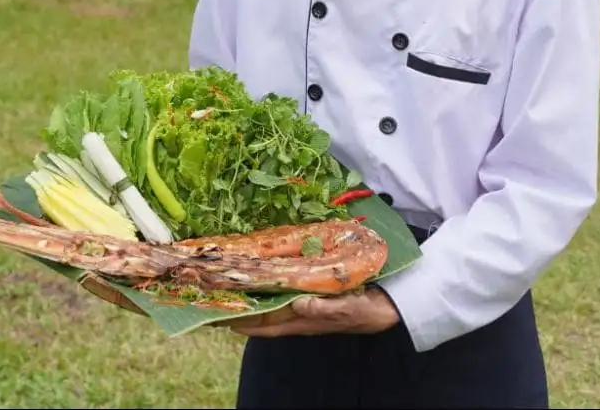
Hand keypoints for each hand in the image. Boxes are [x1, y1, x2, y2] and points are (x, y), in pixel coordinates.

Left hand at [223, 287, 399, 337]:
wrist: (385, 308)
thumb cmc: (364, 311)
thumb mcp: (345, 310)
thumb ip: (322, 309)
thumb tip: (298, 304)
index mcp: (301, 322)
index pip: (263, 326)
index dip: (239, 323)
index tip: (215, 317)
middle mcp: (297, 315)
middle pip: (260, 314)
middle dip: (238, 308)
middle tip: (214, 294)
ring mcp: (304, 305)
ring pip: (270, 303)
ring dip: (252, 295)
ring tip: (231, 282)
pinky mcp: (312, 295)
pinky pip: (285, 291)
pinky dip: (271, 284)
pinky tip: (263, 273)